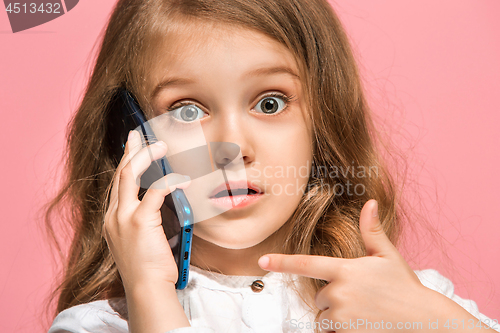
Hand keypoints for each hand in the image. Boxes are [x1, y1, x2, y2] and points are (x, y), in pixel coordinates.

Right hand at [103, 130, 190, 291]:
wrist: (147, 288)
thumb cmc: (150, 267)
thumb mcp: (142, 238)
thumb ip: (147, 217)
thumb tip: (165, 197)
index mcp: (113, 219)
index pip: (117, 183)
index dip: (125, 162)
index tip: (132, 147)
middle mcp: (113, 215)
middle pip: (120, 173)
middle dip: (131, 151)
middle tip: (140, 135)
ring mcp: (123, 218)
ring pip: (130, 174)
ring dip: (146, 157)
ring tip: (161, 146)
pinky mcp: (139, 221)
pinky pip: (155, 191)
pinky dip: (170, 181)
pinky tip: (182, 180)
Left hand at [258, 199, 443, 332]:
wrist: (425, 322)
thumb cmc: (406, 288)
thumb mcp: (388, 257)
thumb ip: (372, 232)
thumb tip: (370, 204)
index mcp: (345, 269)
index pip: (305, 264)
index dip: (282, 262)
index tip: (262, 261)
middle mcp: (339, 291)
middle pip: (319, 296)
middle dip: (333, 299)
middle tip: (362, 300)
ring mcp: (341, 314)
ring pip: (323, 317)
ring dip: (336, 317)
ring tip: (363, 315)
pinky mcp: (345, 332)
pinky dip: (340, 331)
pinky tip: (361, 327)